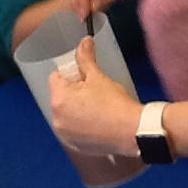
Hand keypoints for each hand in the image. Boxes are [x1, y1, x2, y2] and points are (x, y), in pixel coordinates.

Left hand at [49, 37, 142, 156]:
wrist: (133, 132)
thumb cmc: (114, 102)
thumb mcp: (98, 76)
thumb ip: (86, 57)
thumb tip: (84, 40)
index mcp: (58, 99)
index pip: (55, 78)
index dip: (70, 74)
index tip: (85, 77)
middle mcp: (56, 119)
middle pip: (60, 97)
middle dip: (72, 92)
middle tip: (93, 92)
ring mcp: (65, 135)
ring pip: (66, 114)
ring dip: (75, 109)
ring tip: (97, 107)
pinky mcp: (75, 147)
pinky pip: (73, 130)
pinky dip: (81, 125)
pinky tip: (97, 122)